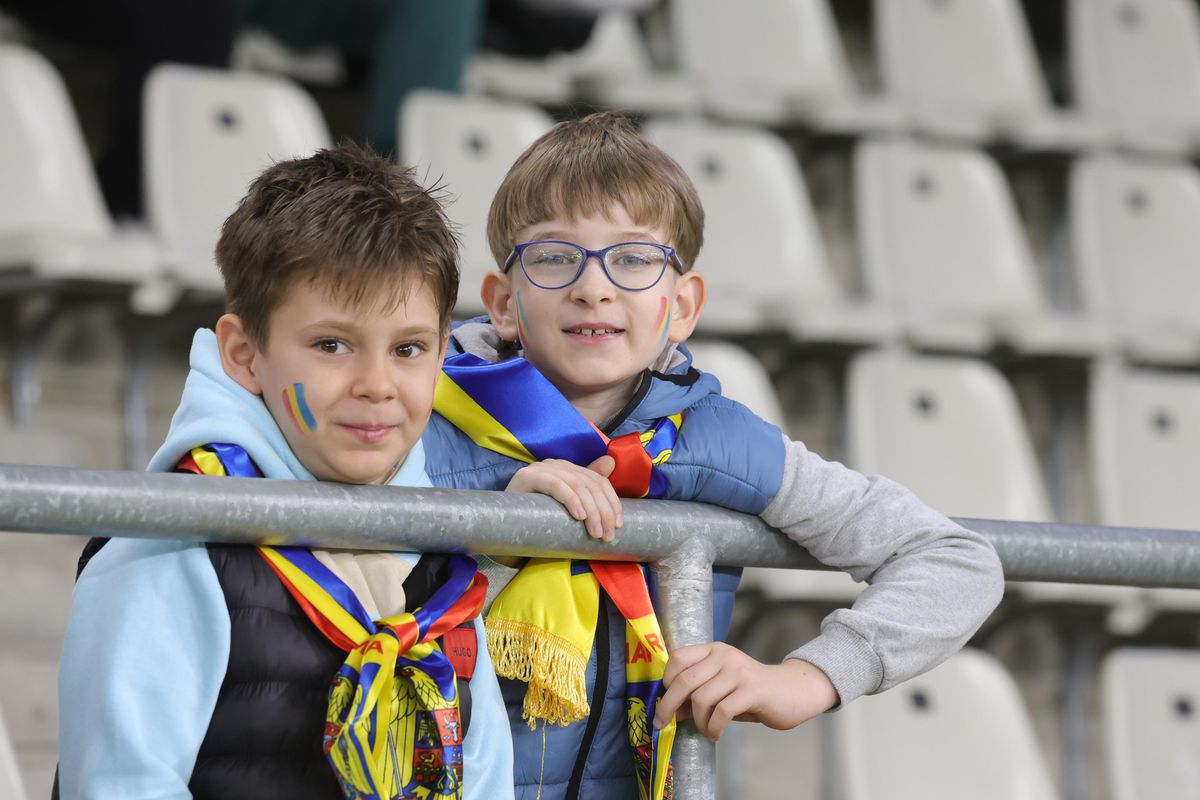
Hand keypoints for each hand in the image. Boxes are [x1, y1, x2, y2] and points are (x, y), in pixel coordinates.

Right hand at [505, 456, 622, 540]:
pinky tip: (579, 516)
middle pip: (589, 483)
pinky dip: (571, 500)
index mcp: (567, 469)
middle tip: (608, 535)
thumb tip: (611, 461)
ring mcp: (540, 469)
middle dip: (603, 511)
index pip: (597, 480)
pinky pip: (555, 485)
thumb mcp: (568, 510)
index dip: (611, 501)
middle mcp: (555, 465)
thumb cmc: (538, 521)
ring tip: (596, 533)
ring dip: (591, 510)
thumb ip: (588, 489)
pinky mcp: (526, 477)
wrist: (504, 532)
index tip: (619, 524)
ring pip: (576, 484)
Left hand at [653, 642, 838, 740]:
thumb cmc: (752, 692)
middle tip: (662, 724)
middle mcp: (724, 656)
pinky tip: (716, 733)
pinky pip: (721, 712)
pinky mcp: (752, 690)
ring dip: (698, 722)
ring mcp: (738, 672)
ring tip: (706, 730)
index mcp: (713, 650)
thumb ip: (697, 694)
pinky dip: (713, 727)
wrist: (793, 691)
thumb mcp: (721, 688)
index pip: (678, 658)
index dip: (666, 681)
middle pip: (684, 680)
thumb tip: (670, 710)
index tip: (664, 702)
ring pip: (701, 699)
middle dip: (668, 706)